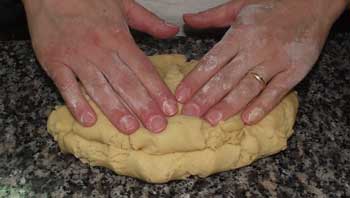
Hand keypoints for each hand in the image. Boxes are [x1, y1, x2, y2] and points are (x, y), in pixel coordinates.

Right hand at [23, 0, 178, 133]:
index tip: (169, 109)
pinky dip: (76, 104)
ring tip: (130, 129)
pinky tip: (88, 121)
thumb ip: (149, 21)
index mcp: (119, 38)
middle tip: (156, 127)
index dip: (157, 90)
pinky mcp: (55, 63)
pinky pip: (67, 86)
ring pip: (100, 88)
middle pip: (126, 83)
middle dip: (143, 107)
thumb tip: (173, 31)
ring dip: (116, 110)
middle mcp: (101, 50)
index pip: (143, 69)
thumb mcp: (124, 4)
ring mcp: (77, 58)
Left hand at [176, 0, 345, 124]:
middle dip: (206, 98)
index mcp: (239, 34)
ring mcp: (275, 61)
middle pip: (226, 78)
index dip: (194, 80)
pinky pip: (277, 92)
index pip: (211, 61)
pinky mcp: (295, 71)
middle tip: (190, 114)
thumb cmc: (272, 4)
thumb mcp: (239, 5)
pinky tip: (248, 119)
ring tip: (212, 120)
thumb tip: (186, 20)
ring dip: (229, 105)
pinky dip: (263, 106)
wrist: (312, 3)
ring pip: (248, 87)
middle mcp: (255, 49)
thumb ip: (211, 16)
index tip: (181, 96)